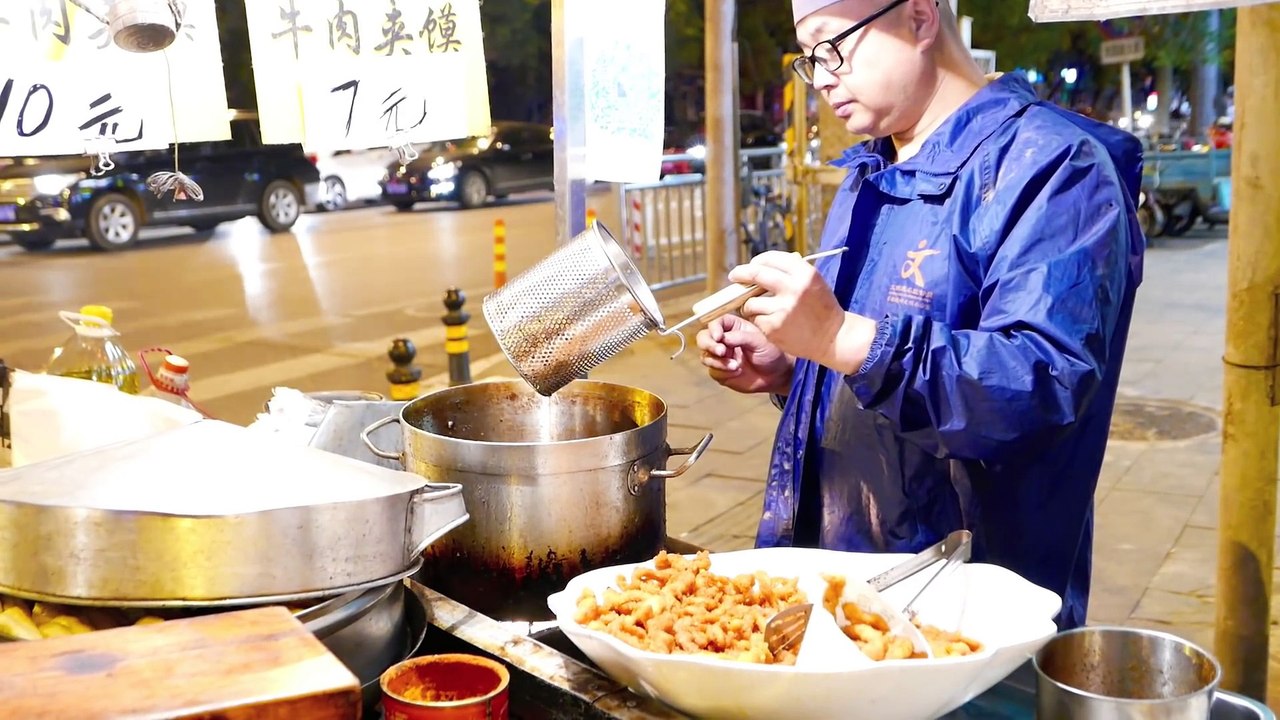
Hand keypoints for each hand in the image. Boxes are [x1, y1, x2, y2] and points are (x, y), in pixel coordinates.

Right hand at [695, 314, 793, 393]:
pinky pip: (713, 371)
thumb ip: (740, 337)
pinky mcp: (720, 371)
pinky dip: (722, 372)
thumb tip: (722, 337)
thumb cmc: (769, 354)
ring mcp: (720, 357)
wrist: (775, 376)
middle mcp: (723, 341)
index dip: (714, 328)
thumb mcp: (759, 341)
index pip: (716, 323)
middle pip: (703, 338)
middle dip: (709, 344)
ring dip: (717, 361)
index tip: (718, 337)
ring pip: (705, 356)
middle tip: (721, 352)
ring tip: (735, 366)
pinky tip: (737, 372)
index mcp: (733, 328)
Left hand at [730, 251, 879, 374]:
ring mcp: (782, 309)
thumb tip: (761, 265)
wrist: (833, 337)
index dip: (757, 261)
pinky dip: (758, 319)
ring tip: (758, 307)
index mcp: (804, 273)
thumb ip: (791, 272)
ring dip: (749, 304)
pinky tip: (769, 322)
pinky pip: (755, 319)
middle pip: (755, 274)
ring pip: (750, 301)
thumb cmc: (822, 308)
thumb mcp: (814, 282)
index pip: (770, 258)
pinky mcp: (774, 327)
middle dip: (740, 273)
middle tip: (734, 276)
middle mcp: (793, 288)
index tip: (750, 265)